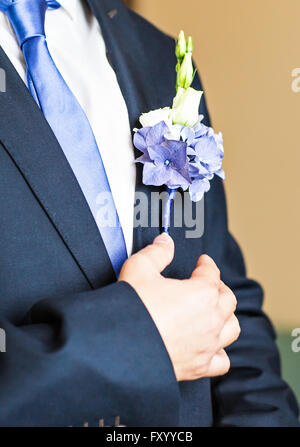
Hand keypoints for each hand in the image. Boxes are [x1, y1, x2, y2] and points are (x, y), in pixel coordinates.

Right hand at [119, 233, 240, 381]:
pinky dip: (220, 352)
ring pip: (232, 328)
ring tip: (215, 312)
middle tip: (209, 284)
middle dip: (219, 288)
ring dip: (226, 317)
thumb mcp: (139, 268)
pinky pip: (222, 360)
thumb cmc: (132, 308)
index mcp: (202, 293)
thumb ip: (156, 252)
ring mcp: (208, 344)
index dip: (207, 264)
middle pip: (228, 299)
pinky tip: (211, 346)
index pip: (212, 273)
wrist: (120, 347)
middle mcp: (211, 319)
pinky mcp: (199, 366)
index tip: (203, 262)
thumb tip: (165, 242)